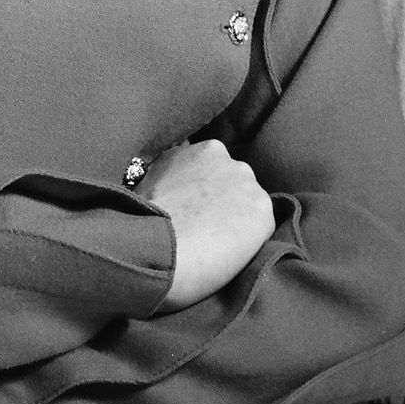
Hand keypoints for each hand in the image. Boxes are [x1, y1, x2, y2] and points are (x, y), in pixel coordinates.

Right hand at [140, 140, 274, 312]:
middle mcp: (228, 159)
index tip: (192, 210)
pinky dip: (250, 241)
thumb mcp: (148, 180)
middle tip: (204, 228)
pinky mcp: (262, 211)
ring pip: (249, 203)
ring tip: (215, 245)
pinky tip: (228, 254)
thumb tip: (169, 183)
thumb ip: (168, 173)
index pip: (212, 169)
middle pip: (233, 182)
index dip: (203, 192)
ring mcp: (248, 183)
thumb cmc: (142, 220)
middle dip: (223, 201)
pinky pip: (261, 227)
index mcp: (200, 149)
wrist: (157, 248)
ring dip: (238, 219)